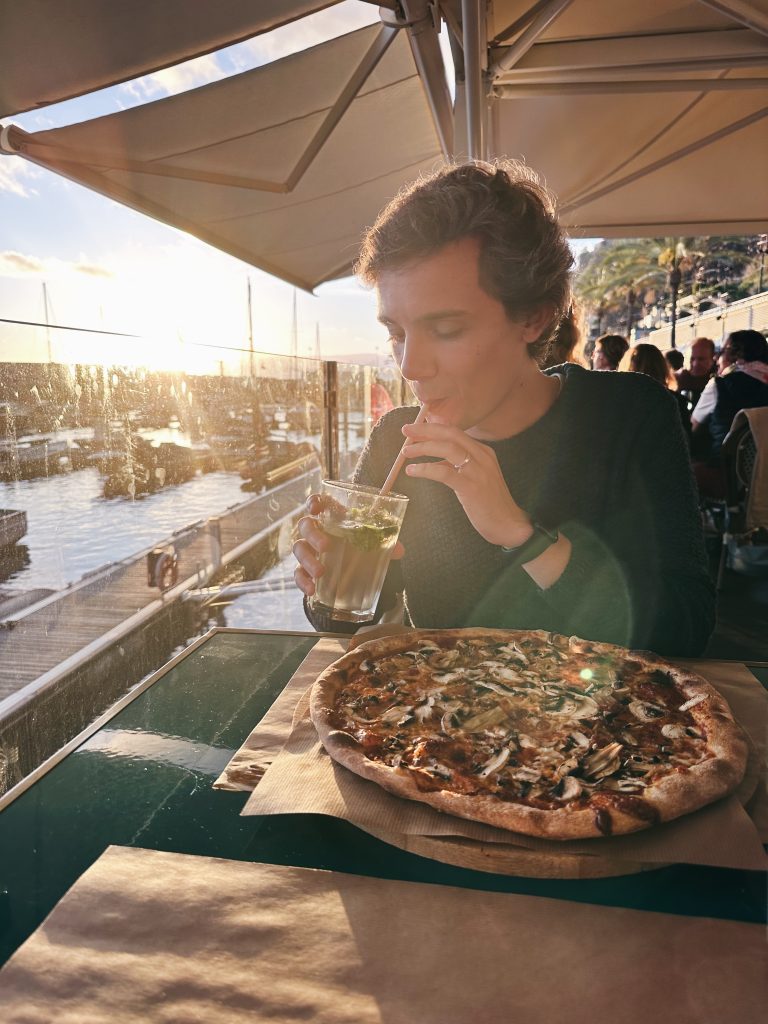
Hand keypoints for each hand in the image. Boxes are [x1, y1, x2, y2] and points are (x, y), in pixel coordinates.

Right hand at [292, 493, 404, 596]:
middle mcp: (316, 530)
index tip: (316, 508)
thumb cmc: (359, 545)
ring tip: (321, 573)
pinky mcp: (305, 569)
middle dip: (313, 534)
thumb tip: (399, 551)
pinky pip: (297, 573)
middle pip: (306, 525)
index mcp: (332, 516)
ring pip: (299, 548)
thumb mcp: (373, 541)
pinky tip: (311, 590)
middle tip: (326, 546)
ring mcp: (309, 550)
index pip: (318, 502)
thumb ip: (385, 542)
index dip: (314, 502)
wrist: (351, 568)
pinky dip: (302, 581)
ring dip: (308, 560)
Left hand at [401, 421, 532, 547]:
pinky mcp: (471, 487)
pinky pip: (444, 472)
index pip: (455, 432)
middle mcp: (482, 456)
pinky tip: (412, 471)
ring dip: (424, 447)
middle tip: (406, 431)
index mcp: (483, 452)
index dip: (433, 428)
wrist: (508, 524)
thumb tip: (435, 456)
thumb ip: (457, 464)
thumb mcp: (474, 477)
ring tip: (406, 452)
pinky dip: (425, 469)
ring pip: (447, 448)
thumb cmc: (489, 503)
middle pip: (450, 434)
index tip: (415, 428)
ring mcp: (478, 471)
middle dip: (425, 430)